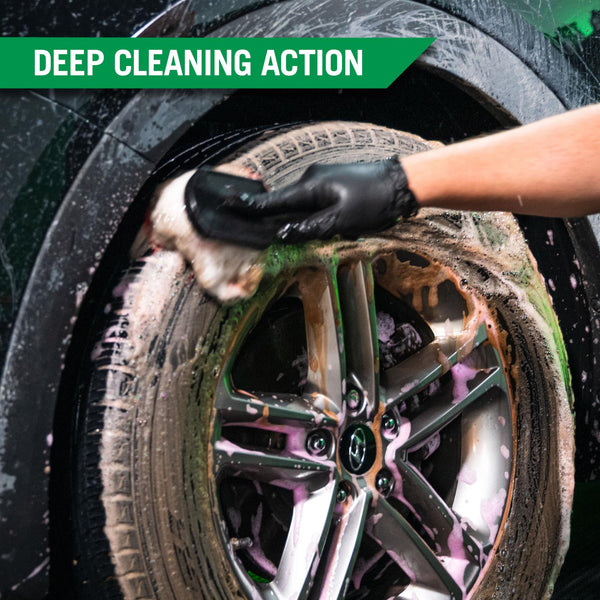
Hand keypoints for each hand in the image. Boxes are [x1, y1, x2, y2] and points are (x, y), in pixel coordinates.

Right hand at [240, 158, 418, 242]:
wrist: (402, 183)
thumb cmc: (374, 200)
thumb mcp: (341, 220)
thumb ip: (310, 228)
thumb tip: (283, 234)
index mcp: (310, 186)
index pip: (273, 200)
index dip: (250, 206)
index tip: (228, 204)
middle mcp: (312, 178)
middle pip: (285, 203)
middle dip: (275, 217)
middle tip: (264, 228)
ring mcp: (322, 178)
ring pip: (300, 203)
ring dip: (297, 217)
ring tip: (302, 229)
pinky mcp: (332, 182)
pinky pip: (312, 200)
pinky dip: (310, 212)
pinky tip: (321, 222)